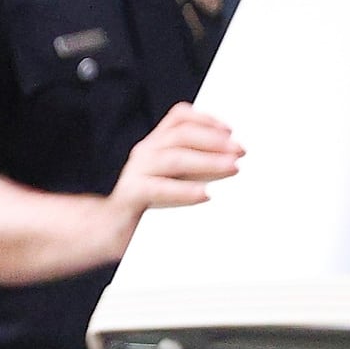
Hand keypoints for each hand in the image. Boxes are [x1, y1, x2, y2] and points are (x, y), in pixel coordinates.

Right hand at [107, 103, 242, 220]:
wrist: (109, 230)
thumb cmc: (146, 206)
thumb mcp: (174, 181)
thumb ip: (195, 168)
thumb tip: (232, 161)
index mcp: (155, 145)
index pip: (179, 117)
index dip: (206, 119)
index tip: (231, 130)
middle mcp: (145, 153)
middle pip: (181, 134)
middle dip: (215, 140)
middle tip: (240, 151)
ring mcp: (136, 172)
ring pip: (174, 157)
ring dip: (207, 161)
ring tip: (231, 168)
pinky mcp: (130, 195)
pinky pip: (159, 188)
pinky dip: (184, 190)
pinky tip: (205, 194)